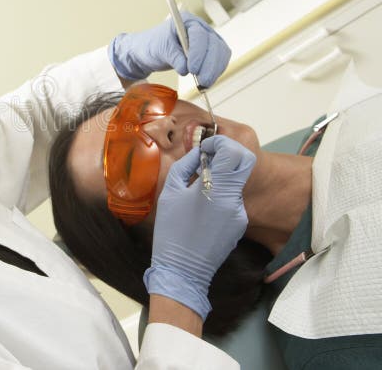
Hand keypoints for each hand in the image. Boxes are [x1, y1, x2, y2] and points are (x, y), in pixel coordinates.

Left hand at [108, 12, 230, 86]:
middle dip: (210, 65)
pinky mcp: (211, 52)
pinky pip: (220, 61)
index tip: (192, 69)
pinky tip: (206, 82)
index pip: (199, 35)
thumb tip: (185, 69)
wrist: (151, 51)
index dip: (198, 53)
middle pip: (214, 45)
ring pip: (221, 53)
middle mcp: (201, 28)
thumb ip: (174, 57)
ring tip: (204, 85)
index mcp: (188, 21)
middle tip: (202, 82)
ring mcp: (208, 40)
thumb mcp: (160, 50)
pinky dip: (215, 72)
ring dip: (214, 70)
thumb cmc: (154, 45)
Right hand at [143, 135, 254, 319]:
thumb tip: (199, 154)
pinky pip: (232, 201)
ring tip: (197, 190)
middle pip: (242, 164)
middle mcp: (234, 199)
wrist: (182, 269)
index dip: (220, 143)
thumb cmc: (171, 228)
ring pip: (235, 183)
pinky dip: (220, 196)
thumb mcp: (170, 192)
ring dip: (220, 179)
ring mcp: (240, 213)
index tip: (206, 147)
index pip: (233, 152)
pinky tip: (202, 209)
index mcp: (217, 188)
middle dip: (225, 156)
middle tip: (206, 161)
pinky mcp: (239, 225)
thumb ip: (186, 166)